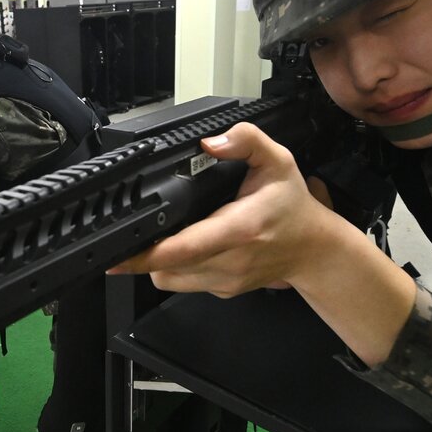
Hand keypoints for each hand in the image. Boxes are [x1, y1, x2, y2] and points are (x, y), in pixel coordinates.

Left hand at [107, 122, 332, 297]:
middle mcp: (231, 260)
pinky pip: (183, 284)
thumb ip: (247, 141)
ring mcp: (226, 281)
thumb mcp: (278, 161)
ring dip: (156, 263)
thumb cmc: (292, 206)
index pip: (185, 248)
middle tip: (132, 233)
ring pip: (169, 280)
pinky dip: (174, 269)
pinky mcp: (222, 291)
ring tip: (157, 239)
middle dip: (142, 255)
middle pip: (167, 268)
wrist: (313, 250)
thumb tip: (210, 143)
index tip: (118, 255)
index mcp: (241, 228)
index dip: (146, 254)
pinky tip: (180, 249)